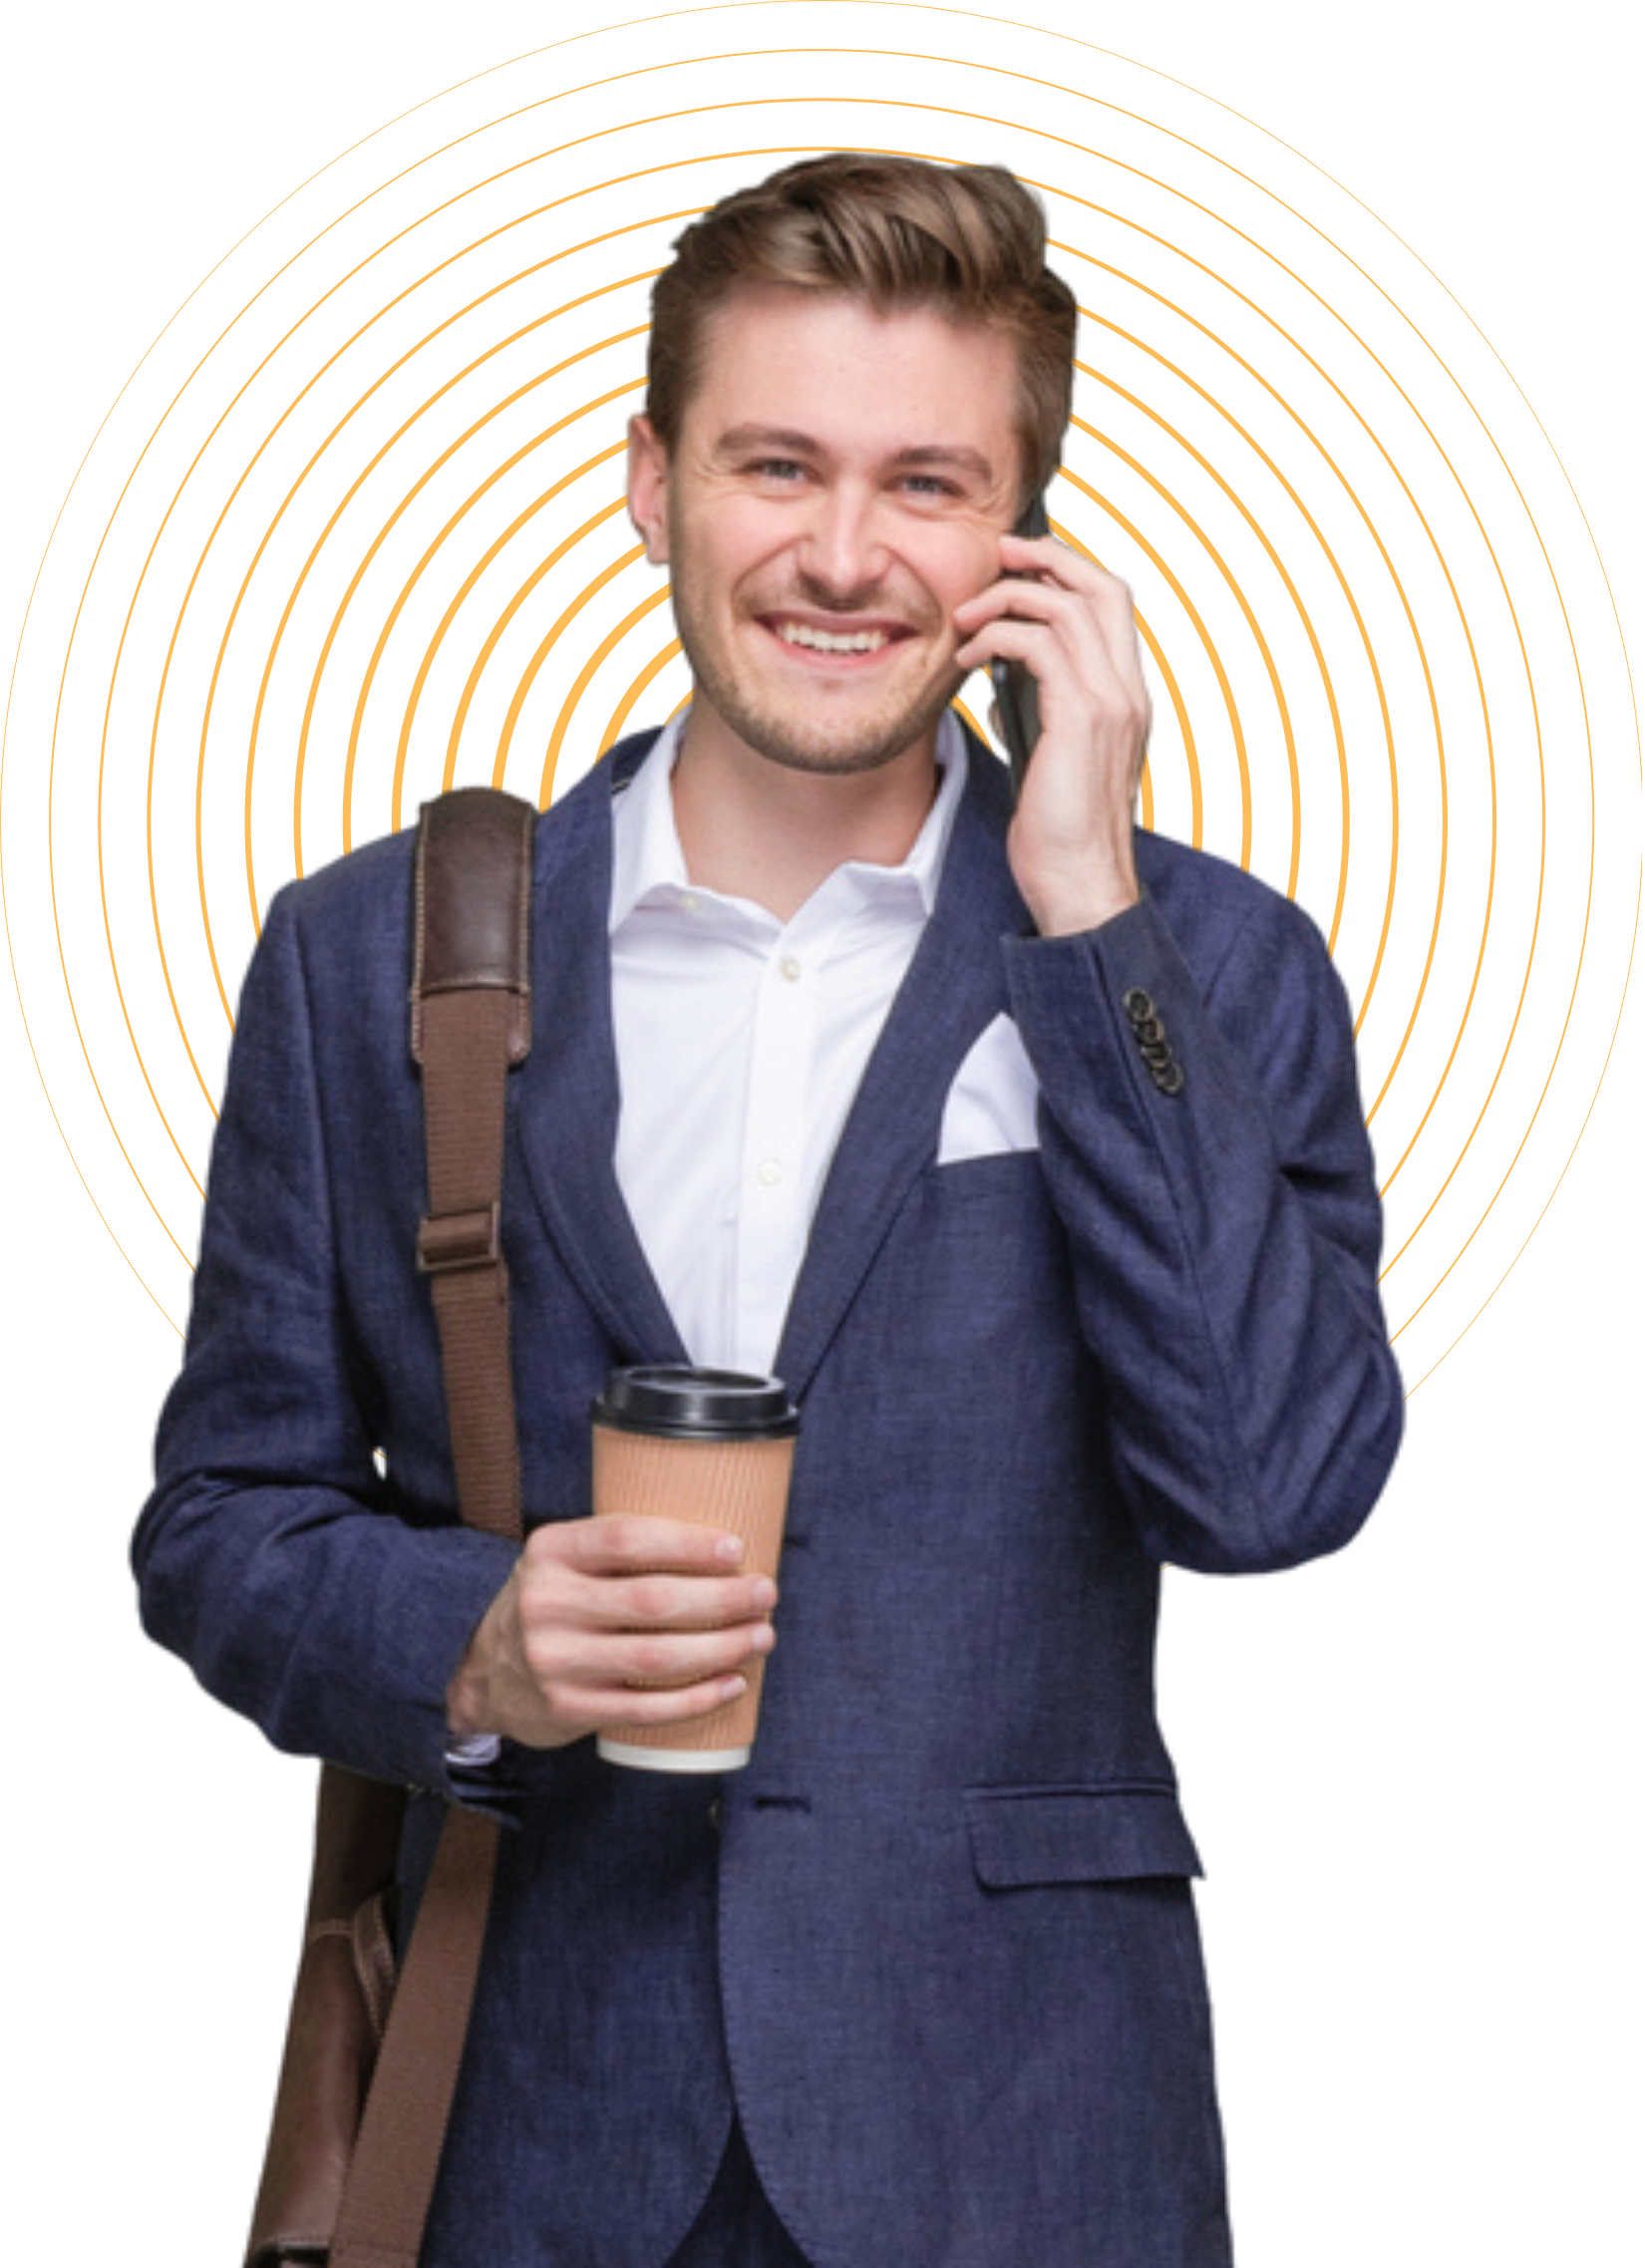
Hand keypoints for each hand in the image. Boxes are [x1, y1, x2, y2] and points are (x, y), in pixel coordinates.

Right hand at [445, 1516, 777, 1749]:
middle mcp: (547, 1604)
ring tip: (761, 1636)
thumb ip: (618, 1549)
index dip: (689, 1544)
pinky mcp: (570, 1709)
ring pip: (658, 1657)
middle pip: (653, 1600)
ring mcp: (557, 1662)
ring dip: (722, 1647)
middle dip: (722, 1599)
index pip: (628, 1538)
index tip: (736, 1550)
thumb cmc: (551, 1604)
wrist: (484, 1675)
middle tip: (765, 1594)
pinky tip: (733, 1683)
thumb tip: (719, 1547)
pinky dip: (699, 1698)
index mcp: (551, 1552)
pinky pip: (648, 1708)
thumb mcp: (564, 1561)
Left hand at [952, 533, 1154, 934]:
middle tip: (996, 555)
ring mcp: (1112, 701)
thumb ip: (1042, 711)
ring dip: (1005, 601)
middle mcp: (1131, 690)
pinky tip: (967, 661)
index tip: (1017, 568)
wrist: (1081, 885)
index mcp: (1130, 697)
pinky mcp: (1081, 718)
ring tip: (964, 621)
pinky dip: (995, 639)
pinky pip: (1038, 645)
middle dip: (1045, 558)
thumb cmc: (1061, 834)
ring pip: (1065, 606)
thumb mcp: (1053, 758)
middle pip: (1102, 585)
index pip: (1113, 604)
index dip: (1067, 573)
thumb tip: (1001, 680)